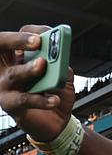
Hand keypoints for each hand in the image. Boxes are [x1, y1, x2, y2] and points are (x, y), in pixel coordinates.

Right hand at [0, 26, 74, 141]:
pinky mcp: (10, 104)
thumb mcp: (63, 74)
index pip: (15, 38)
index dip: (26, 34)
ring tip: (43, 66)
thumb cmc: (55, 92)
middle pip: (2, 47)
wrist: (57, 120)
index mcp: (16, 57)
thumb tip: (60, 54)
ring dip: (29, 69)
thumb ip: (61, 63)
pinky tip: (54, 99)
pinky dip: (40, 99)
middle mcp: (6, 68)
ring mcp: (5, 86)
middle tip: (37, 42)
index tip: (43, 34)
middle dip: (18, 41)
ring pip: (14, 74)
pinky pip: (23, 100)